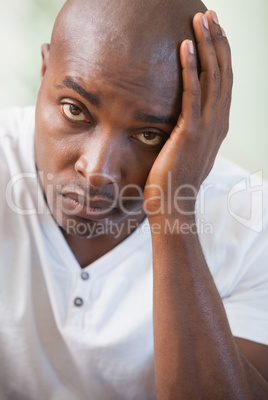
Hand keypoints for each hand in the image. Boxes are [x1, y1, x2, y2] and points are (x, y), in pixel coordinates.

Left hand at [143, 10, 232, 218]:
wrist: (173, 207)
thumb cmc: (175, 181)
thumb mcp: (188, 152)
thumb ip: (190, 133)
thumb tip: (182, 122)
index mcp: (217, 126)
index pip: (223, 83)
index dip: (220, 56)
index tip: (213, 34)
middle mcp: (218, 123)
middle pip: (222, 74)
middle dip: (218, 42)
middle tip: (210, 16)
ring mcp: (206, 128)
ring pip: (212, 78)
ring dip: (207, 46)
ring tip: (202, 20)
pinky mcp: (190, 133)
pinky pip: (192, 94)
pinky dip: (190, 69)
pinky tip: (186, 47)